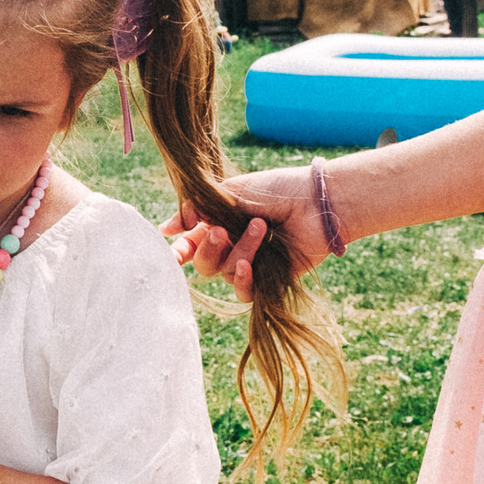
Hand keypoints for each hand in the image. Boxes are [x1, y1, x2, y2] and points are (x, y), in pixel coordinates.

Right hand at [159, 164, 326, 302]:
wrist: (316, 201)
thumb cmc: (277, 190)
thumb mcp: (231, 191)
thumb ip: (199, 208)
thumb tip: (168, 229)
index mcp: (220, 223)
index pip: (191, 243)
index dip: (178, 248)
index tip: (170, 243)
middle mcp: (233, 246)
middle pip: (203, 263)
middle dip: (207, 248)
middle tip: (220, 230)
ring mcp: (251, 264)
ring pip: (225, 273)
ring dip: (239, 250)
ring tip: (259, 227)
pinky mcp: (269, 281)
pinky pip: (244, 292)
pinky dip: (243, 279)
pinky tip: (249, 265)